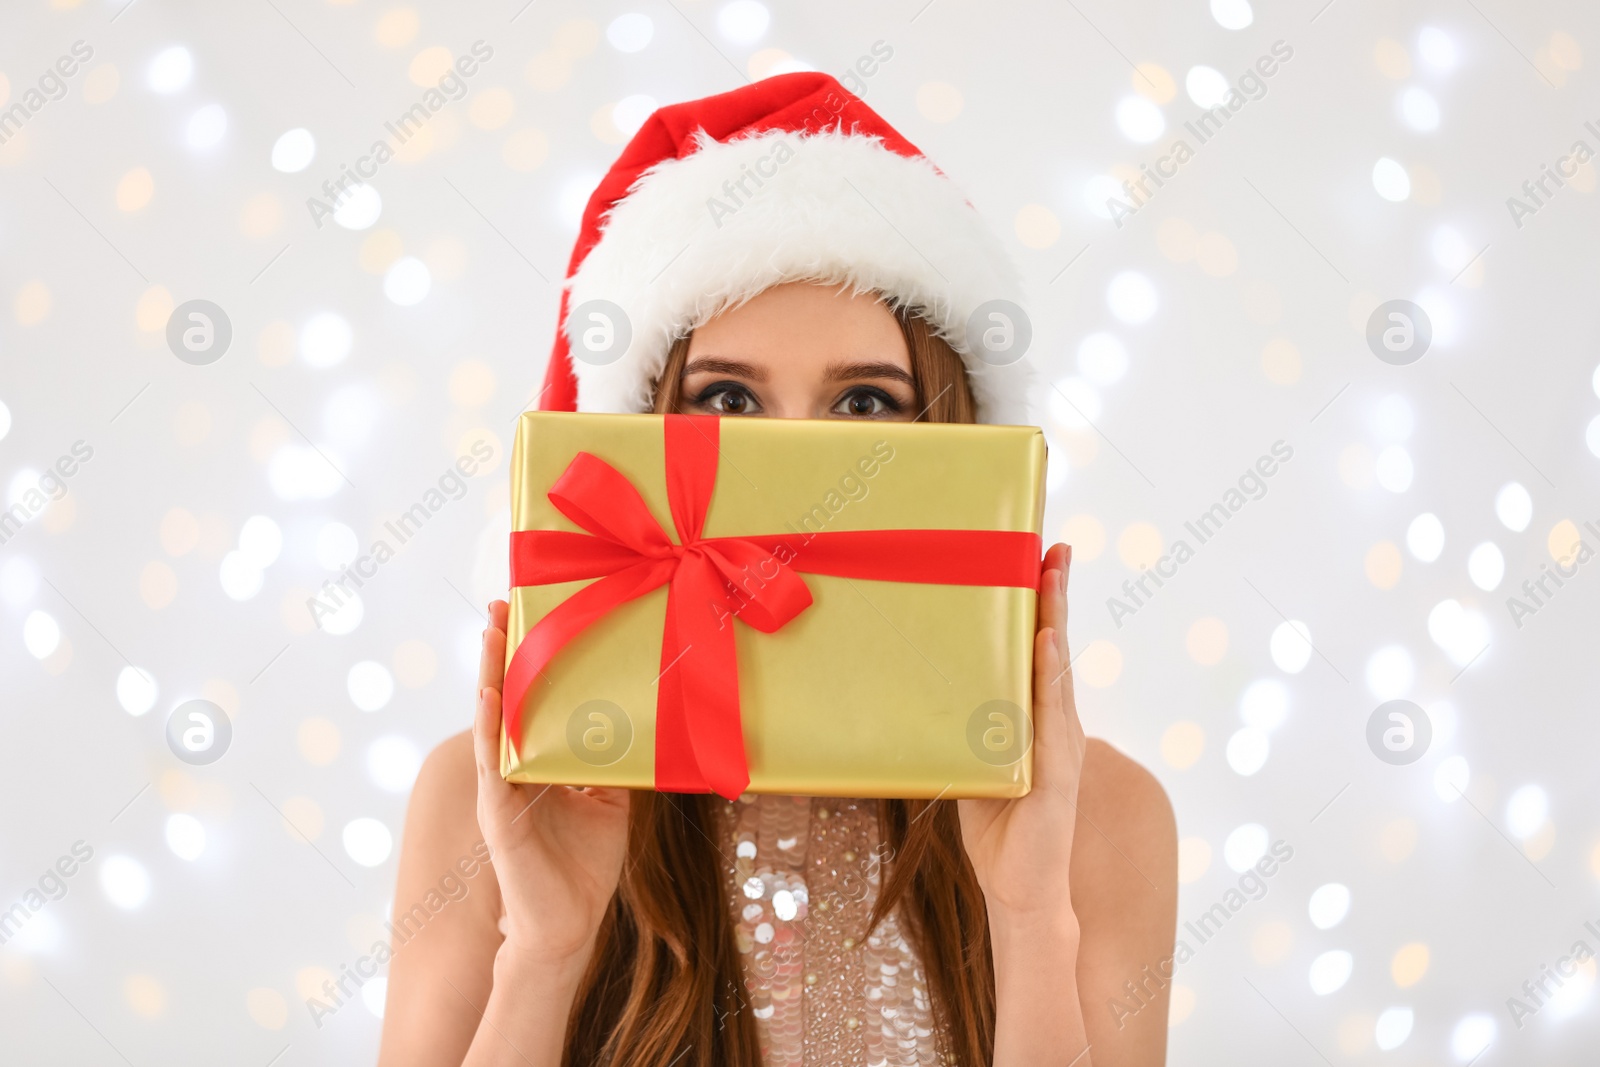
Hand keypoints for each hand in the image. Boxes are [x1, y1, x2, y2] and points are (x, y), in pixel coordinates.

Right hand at [473, 601, 629, 967]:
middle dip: (500, 651)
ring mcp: (501, 787)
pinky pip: (493, 762)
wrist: (569, 923)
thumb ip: (615, 759)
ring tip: (489, 632)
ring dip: (489, 675)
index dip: (525, 659)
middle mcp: (513, 767)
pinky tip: (491, 696)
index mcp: (538, 760)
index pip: (528, 699)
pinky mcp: (499, 812)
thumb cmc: (586, 862)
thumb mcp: (611, 799)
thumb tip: (644, 718)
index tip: (528, 612)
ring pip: (491, 720)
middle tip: (499, 604)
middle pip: (504, 698)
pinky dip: (491, 726)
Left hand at [957, 543, 1085, 924]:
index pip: (1040, 653)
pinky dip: (1051, 677)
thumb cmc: (998, 831)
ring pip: (1059, 671)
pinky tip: (1047, 645)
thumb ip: (958, 730)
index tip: (1039, 559)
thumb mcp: (970, 765)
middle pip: (1056, 648)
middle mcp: (1056, 725)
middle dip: (1055, 596)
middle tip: (1054, 547)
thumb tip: (916, 693)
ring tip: (1051, 575)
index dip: (1042, 607)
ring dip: (1055, 620)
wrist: (1020, 891)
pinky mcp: (1056, 774)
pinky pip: (1053, 717)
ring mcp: (1061, 746)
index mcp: (1037, 721)